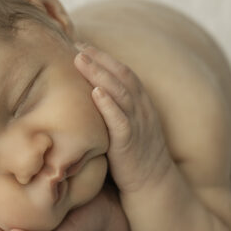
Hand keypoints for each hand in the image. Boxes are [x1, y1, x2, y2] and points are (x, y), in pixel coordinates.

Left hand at [74, 44, 172, 193]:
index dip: (103, 57)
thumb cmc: (133, 156)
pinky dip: (109, 105)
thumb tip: (87, 96)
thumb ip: (111, 110)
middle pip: (121, 76)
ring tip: (81, 60)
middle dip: (99, 59)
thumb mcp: (124, 127)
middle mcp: (141, 110)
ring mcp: (137, 126)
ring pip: (120, 93)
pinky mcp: (130, 144)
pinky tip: (96, 93)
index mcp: (140, 104)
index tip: (81, 45)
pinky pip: (120, 121)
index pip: (123, 72)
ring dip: (100, 74)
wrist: (154, 186)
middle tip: (77, 45)